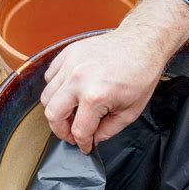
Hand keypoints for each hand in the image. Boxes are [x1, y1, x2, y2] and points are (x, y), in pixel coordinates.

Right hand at [41, 0, 188, 153]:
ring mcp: (70, 64)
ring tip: (70, 115)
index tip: (85, 146)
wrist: (142, 43)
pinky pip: (50, 77)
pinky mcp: (68, 53)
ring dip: (56, 111)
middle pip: (53, 115)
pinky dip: (55, 89)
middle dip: (61, 131)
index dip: (82, 144)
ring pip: (46, 96)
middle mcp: (78, 80)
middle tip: (72, 135)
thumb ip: (108, 130)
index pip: (79, 130)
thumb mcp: (130, 112)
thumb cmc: (141, 75)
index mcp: (95, 97)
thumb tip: (93, 138)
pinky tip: (69, 94)